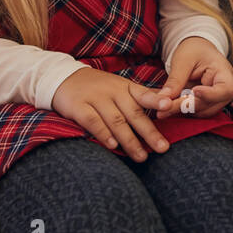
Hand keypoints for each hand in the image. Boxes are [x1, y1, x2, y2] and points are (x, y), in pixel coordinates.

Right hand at [51, 67, 171, 161]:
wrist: (63, 77)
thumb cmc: (98, 87)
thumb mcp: (119, 87)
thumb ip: (140, 98)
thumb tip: (167, 106)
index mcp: (125, 87)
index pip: (143, 94)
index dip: (156, 100)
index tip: (169, 105)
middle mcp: (112, 91)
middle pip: (133, 113)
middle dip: (149, 132)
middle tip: (162, 148)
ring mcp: (95, 98)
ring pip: (116, 120)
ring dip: (129, 140)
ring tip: (141, 155)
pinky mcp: (78, 106)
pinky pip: (92, 121)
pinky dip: (103, 134)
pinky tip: (113, 145)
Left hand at [154, 36, 232, 118]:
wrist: (197, 49)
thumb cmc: (194, 50)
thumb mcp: (183, 60)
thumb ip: (175, 80)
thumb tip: (163, 100)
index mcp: (225, 74)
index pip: (225, 90)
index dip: (209, 95)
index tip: (194, 91)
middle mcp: (224, 91)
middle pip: (209, 105)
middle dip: (186, 105)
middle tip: (164, 106)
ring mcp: (216, 100)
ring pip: (201, 112)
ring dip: (182, 109)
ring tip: (164, 104)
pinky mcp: (206, 104)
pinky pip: (195, 111)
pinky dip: (181, 109)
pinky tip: (169, 103)